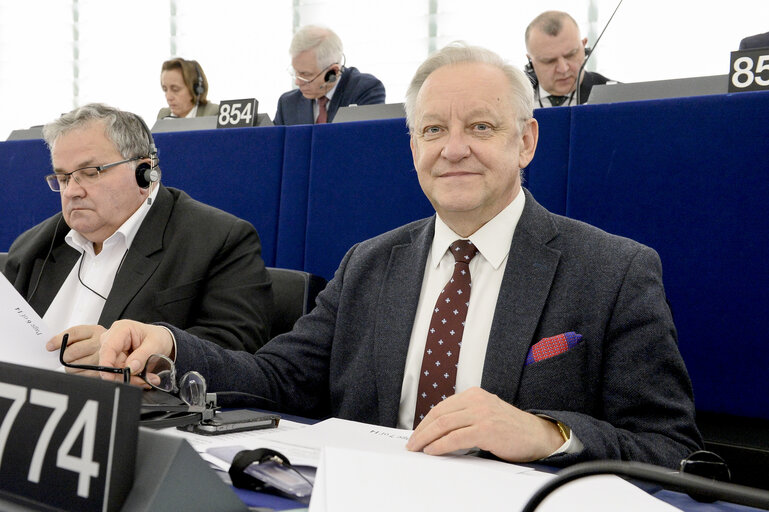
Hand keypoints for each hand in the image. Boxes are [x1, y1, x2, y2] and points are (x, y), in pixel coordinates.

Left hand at [46, 324, 105, 376]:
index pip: (74, 333)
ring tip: (74, 363)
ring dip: (69, 366)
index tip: (50, 346)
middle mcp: (100, 343)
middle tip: (66, 357)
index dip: (58, 340)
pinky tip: (81, 369)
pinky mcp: (100, 371)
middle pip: (73, 351)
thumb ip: (71, 337)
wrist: (119, 351)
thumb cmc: (97, 343)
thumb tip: (51, 346)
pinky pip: (80, 375)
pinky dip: (76, 373)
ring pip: (74, 365)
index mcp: (95, 331)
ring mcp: (101, 358)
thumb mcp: (88, 334)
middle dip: (64, 356)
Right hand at [98, 319, 173, 386]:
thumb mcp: (155, 344)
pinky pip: (120, 375)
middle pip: (110, 363)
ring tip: (149, 378)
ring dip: (132, 379)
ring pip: (115, 372)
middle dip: (126, 375)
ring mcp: (113, 351)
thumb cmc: (158, 337)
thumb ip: (142, 356)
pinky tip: (144, 377)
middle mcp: (112, 339)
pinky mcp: (115, 361)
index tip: (111, 378)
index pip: (108, 348)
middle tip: (144, 380)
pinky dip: (133, 379)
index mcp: (121, 329)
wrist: (161, 340)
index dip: (107, 364)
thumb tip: (130, 368)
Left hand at [405, 387, 563, 461]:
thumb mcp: (485, 414)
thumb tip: (438, 432)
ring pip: (444, 424)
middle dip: (422, 430)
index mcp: (474, 394)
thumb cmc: (511, 429)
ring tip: (418, 449)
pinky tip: (433, 451)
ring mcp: (482, 413)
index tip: (416, 434)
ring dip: (427, 438)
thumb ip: (465, 417)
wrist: (538, 436)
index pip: (442, 407)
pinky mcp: (486, 429)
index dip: (425, 422)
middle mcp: (477, 400)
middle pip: (439, 414)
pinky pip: (456, 437)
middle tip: (412, 444)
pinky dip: (440, 445)